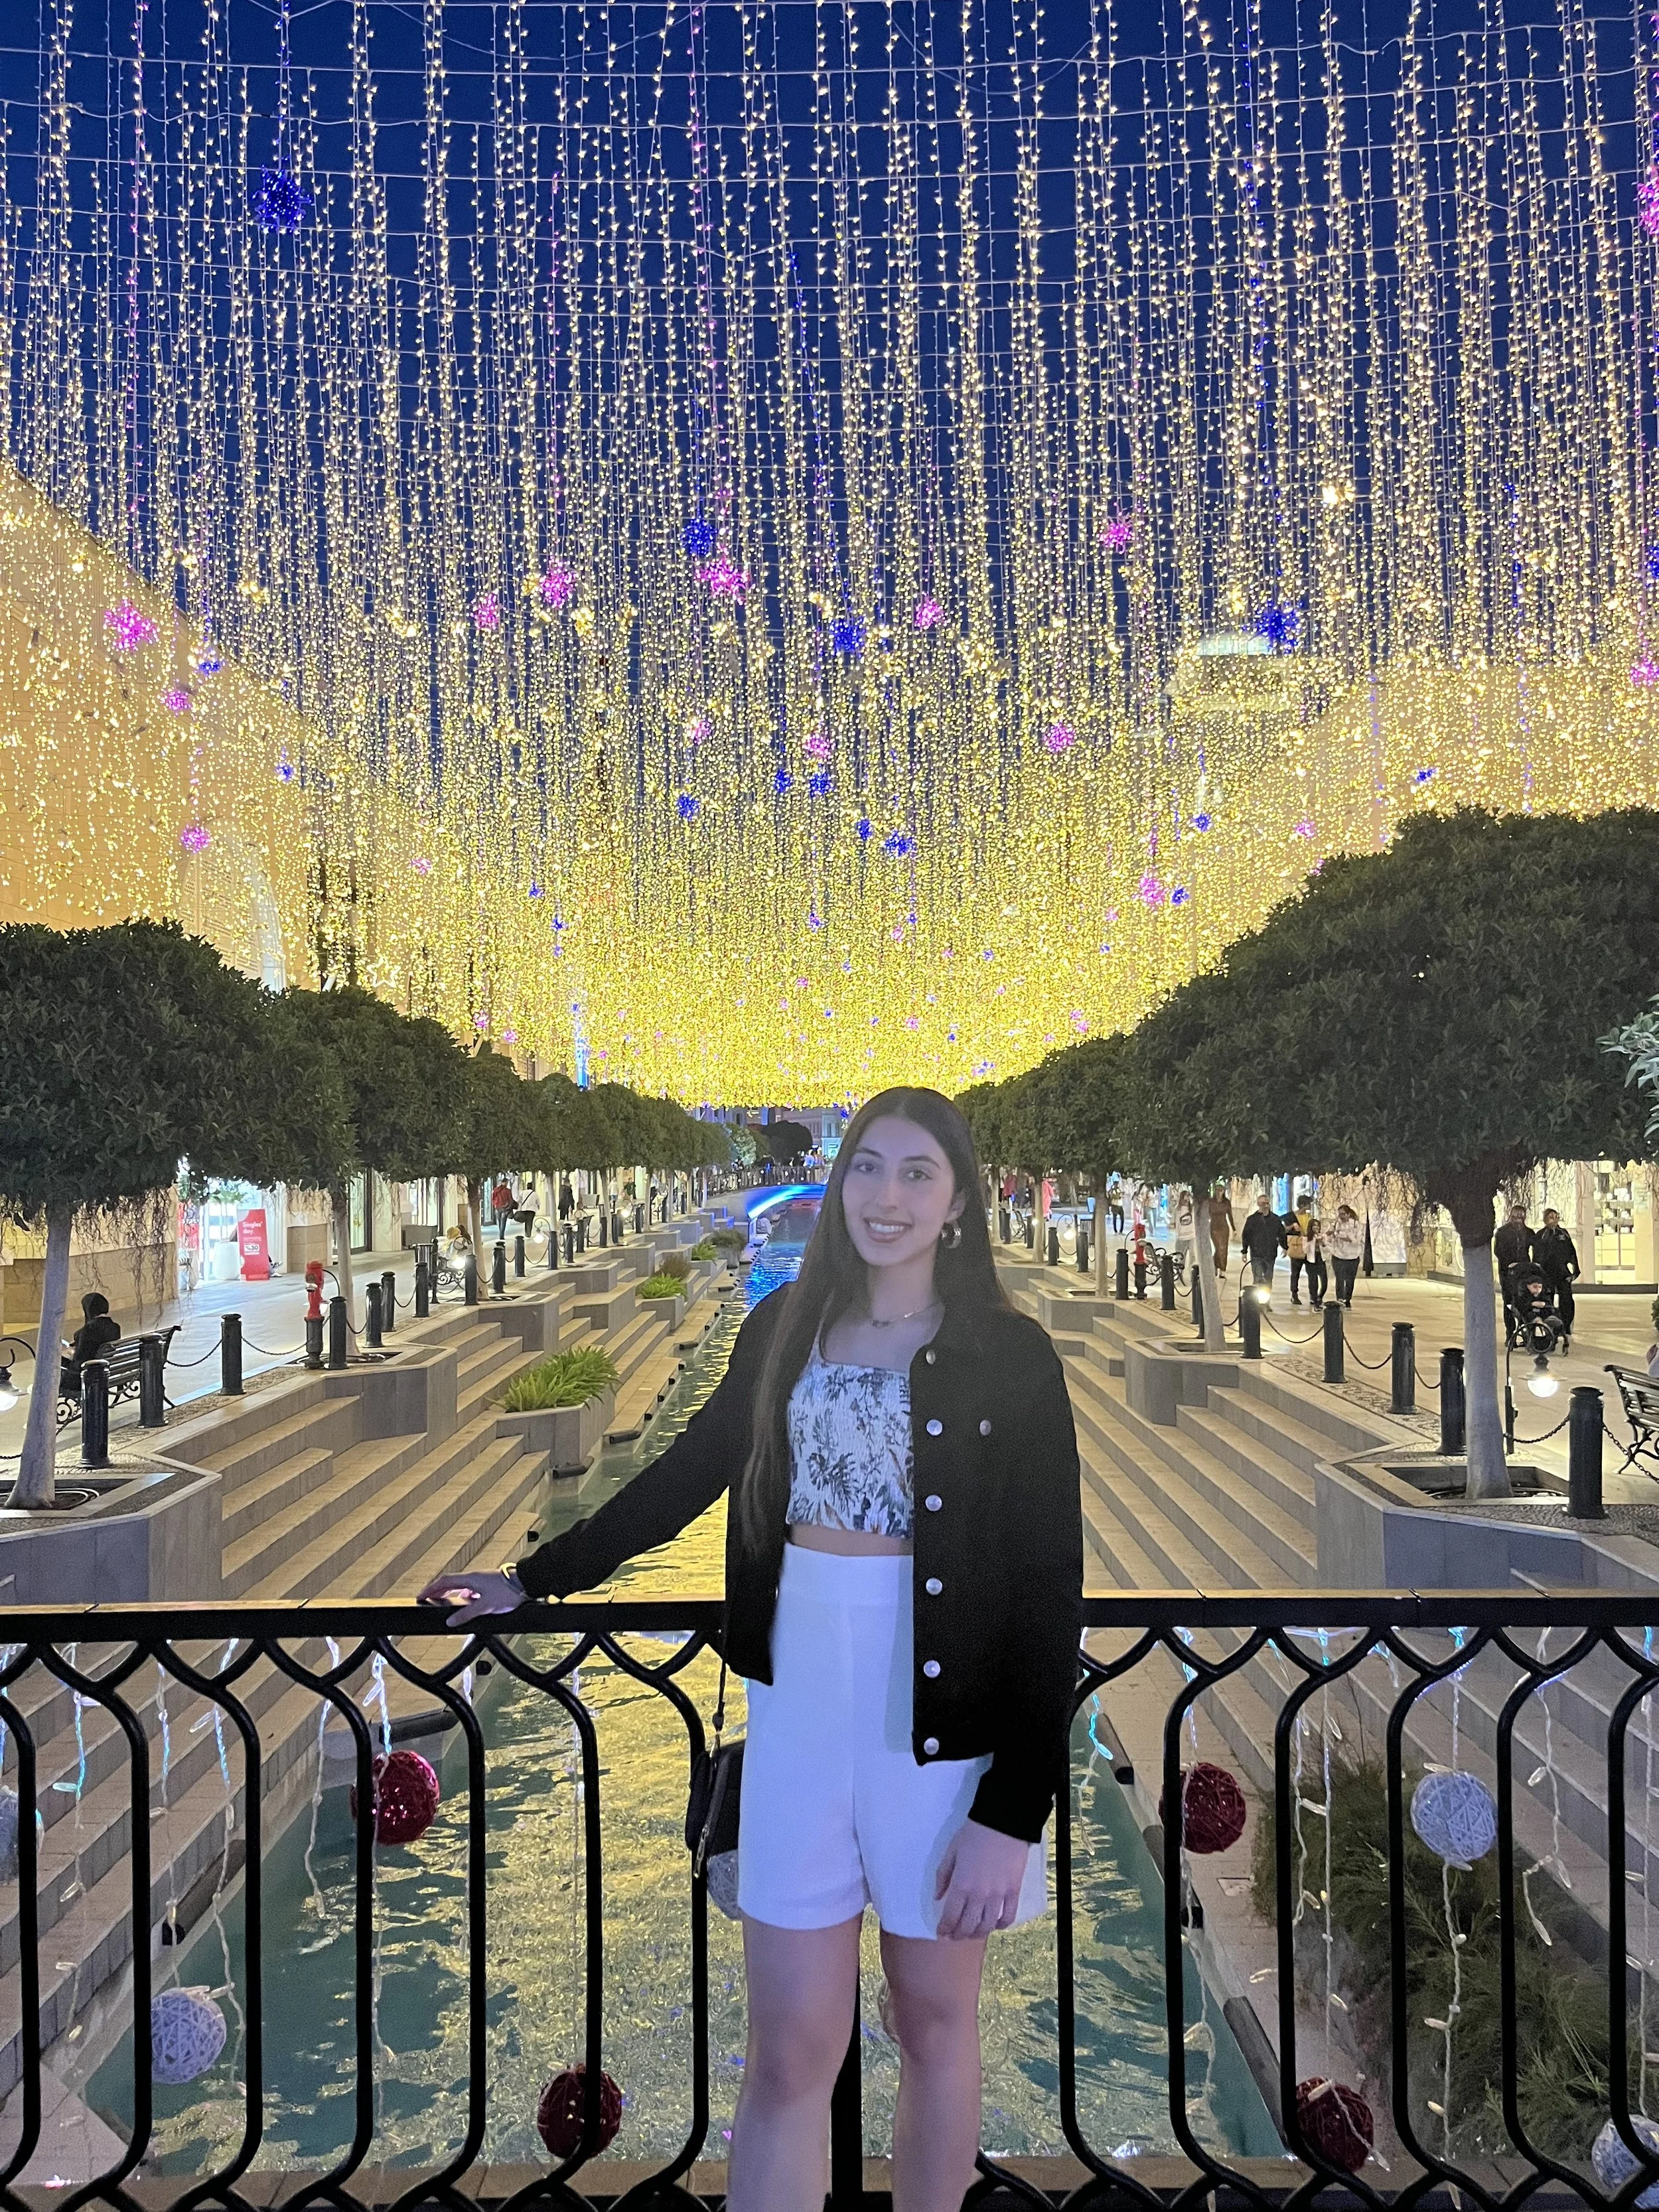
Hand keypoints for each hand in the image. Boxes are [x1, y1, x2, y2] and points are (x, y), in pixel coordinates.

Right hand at [415, 1568, 526, 1622]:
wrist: (527, 1584)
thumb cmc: (508, 1592)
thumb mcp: (485, 1606)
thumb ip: (466, 1614)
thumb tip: (451, 1621)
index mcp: (470, 1579)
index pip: (444, 1582)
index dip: (431, 1589)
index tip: (421, 1596)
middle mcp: (474, 1578)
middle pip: (451, 1583)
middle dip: (438, 1592)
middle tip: (429, 1601)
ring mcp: (482, 1581)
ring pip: (461, 1587)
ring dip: (451, 1595)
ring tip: (445, 1605)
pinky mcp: (489, 1586)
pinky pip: (471, 1591)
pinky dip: (464, 1598)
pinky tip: (467, 1607)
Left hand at [933, 1817, 1029, 1940]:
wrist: (1002, 1824)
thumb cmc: (973, 1835)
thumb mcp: (951, 1852)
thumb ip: (943, 1876)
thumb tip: (937, 1897)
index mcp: (961, 1885)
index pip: (951, 1917)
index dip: (945, 1929)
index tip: (942, 1933)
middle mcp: (979, 1895)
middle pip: (968, 1926)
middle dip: (959, 1935)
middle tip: (955, 1936)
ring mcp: (998, 1895)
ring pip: (987, 1926)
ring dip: (978, 1934)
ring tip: (972, 1933)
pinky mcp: (1014, 1892)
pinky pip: (1008, 1917)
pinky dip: (1001, 1926)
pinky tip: (994, 1925)